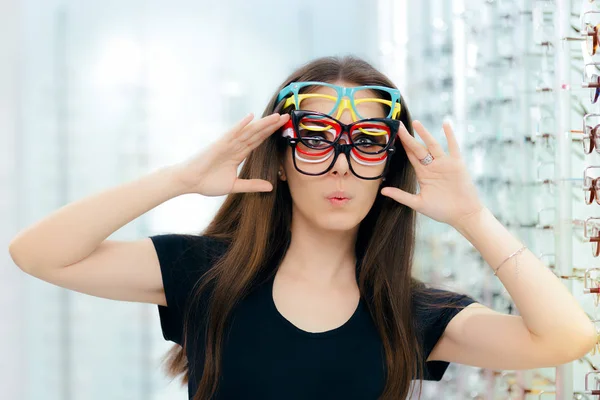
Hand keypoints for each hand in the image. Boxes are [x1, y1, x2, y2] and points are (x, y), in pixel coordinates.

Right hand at [173, 112, 289, 195]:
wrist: (189, 182)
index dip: (270, 134)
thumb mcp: (235, 186)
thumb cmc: (207, 183)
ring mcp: (227, 144)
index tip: (283, 128)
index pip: (258, 141)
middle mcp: (235, 146)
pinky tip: (251, 117)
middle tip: (286, 117)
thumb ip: (252, 185)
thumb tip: (270, 187)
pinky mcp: (219, 144)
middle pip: (257, 133)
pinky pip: (232, 133)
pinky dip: (241, 125)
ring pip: (248, 131)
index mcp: (238, 154)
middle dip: (271, 126)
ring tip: (276, 116)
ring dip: (262, 123)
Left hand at [380, 120, 484, 227]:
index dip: (402, 146)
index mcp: (423, 174)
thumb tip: (383, 191)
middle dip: (408, 138)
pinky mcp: (456, 164)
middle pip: (418, 148)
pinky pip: (453, 147)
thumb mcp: (418, 203)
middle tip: (398, 126)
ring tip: (415, 123)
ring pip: (432, 145)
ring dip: (424, 134)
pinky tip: (446, 124)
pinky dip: (450, 136)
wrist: (462, 215)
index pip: (410, 156)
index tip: (393, 136)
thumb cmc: (441, 210)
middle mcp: (432, 166)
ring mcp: (444, 164)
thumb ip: (401, 196)